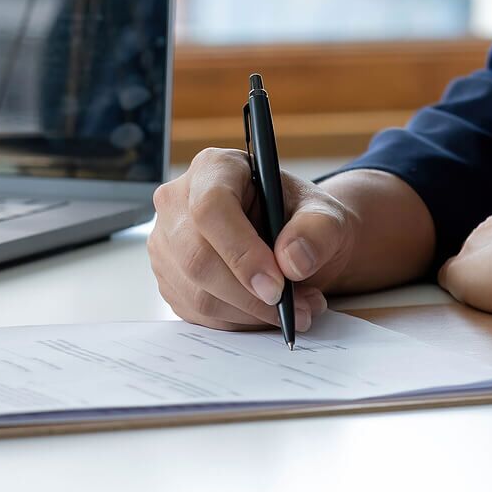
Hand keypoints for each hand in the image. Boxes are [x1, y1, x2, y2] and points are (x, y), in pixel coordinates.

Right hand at [149, 148, 354, 330]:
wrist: (292, 240)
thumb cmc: (301, 218)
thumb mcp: (325, 215)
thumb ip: (317, 231)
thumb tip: (292, 262)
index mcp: (214, 169)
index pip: (211, 209)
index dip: (241, 252)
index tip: (277, 286)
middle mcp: (177, 202)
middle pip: (197, 258)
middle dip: (249, 295)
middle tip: (294, 310)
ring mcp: (166, 243)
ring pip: (196, 294)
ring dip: (250, 314)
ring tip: (294, 310)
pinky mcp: (169, 278)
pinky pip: (197, 313)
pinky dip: (238, 322)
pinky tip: (266, 311)